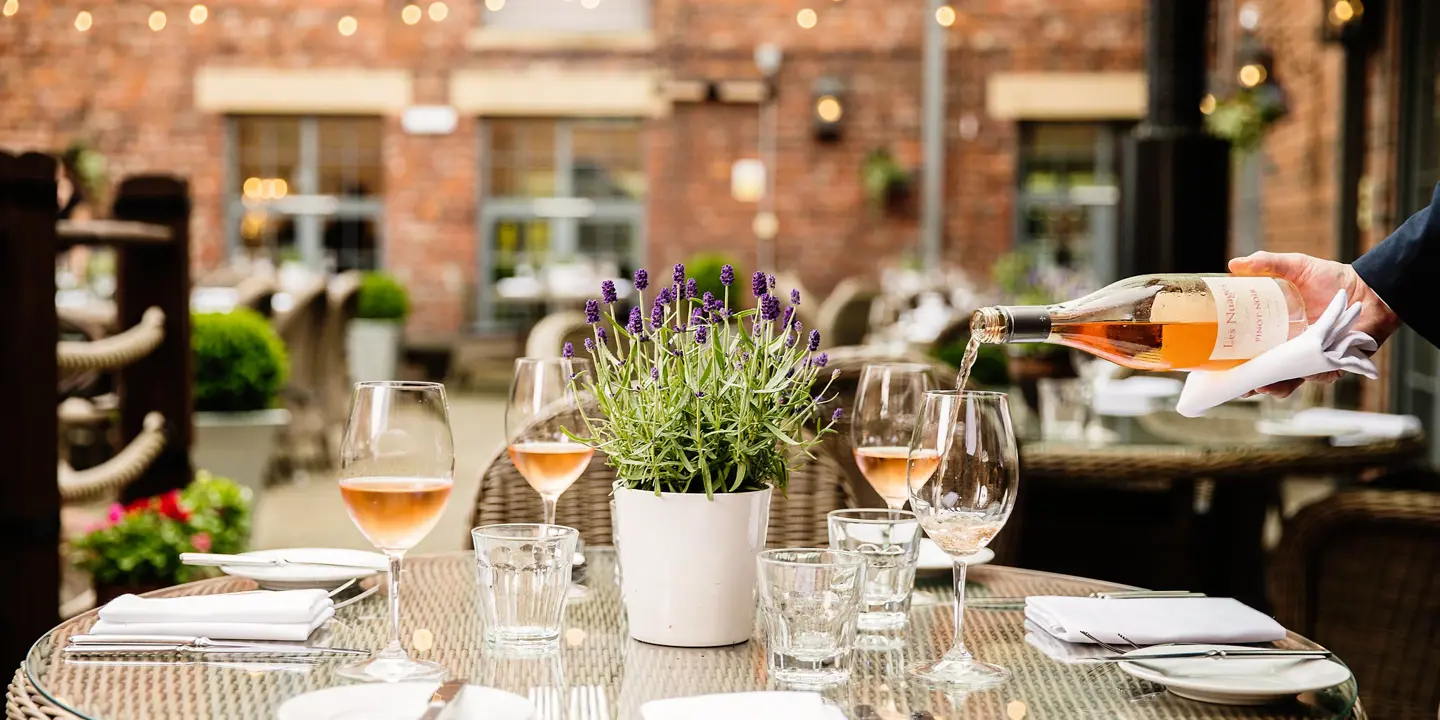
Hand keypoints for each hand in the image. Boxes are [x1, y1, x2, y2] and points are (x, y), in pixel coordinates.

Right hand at [1228, 252, 1399, 397]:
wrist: (1370, 290)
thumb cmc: (1334, 278)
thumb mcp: (1298, 266)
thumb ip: (1268, 263)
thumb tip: (1233, 265)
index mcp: (1276, 329)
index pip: (1251, 348)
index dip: (1236, 360)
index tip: (1220, 368)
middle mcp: (1291, 347)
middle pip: (1267, 371)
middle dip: (1253, 384)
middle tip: (1242, 387)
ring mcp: (1311, 358)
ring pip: (1290, 380)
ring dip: (1277, 387)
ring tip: (1266, 388)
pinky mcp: (1332, 365)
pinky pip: (1317, 376)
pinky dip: (1308, 377)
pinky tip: (1300, 375)